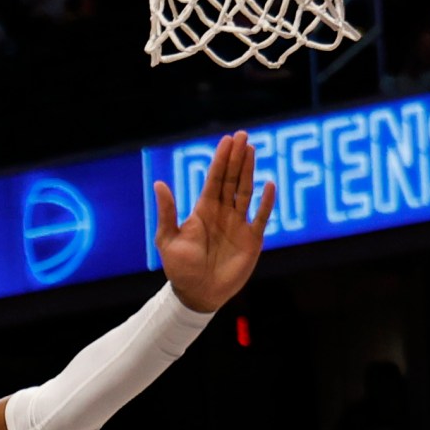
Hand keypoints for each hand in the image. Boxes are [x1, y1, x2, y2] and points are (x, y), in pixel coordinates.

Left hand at [155, 130, 274, 312]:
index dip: (220, 160)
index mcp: (203, 210)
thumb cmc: (179, 268)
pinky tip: (270, 185)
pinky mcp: (252, 239)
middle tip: (241, 135)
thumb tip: (160, 184)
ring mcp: (239, 224)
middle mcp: (223, 213)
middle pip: (232, 179)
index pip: (214, 179)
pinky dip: (267, 202)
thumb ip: (167, 212)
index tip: (226, 140)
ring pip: (246, 191)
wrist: (196, 294)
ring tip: (251, 150)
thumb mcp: (168, 239)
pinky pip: (262, 216)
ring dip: (249, 171)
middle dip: (236, 158)